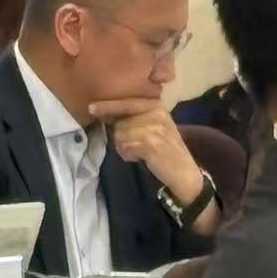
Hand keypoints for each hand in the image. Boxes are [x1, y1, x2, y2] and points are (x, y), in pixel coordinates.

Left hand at [88, 98, 217, 231]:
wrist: (185, 174)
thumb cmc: (166, 152)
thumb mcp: (154, 127)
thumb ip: (134, 117)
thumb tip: (104, 112)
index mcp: (156, 105)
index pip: (126, 102)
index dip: (108, 106)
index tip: (91, 108)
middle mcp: (156, 113)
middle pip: (120, 121)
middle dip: (122, 136)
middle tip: (138, 146)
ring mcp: (153, 127)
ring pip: (120, 135)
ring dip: (124, 147)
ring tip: (141, 153)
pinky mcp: (150, 143)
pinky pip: (124, 147)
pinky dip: (128, 155)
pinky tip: (142, 159)